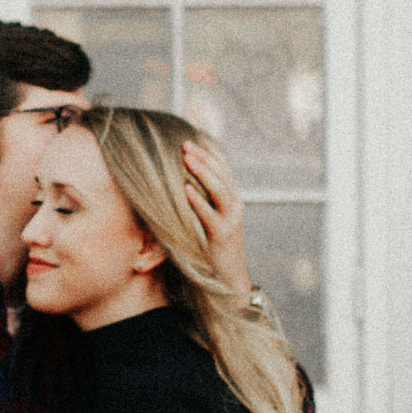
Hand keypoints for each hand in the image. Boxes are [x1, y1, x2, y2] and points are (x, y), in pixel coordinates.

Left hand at [181, 140, 249, 297]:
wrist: (227, 278)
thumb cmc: (211, 247)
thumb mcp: (206, 218)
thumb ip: (198, 199)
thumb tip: (176, 180)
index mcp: (231, 198)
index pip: (223, 167)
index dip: (209, 150)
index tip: (192, 134)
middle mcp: (235, 205)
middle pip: (221, 173)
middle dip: (204, 156)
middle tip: (185, 143)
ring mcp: (231, 220)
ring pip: (220, 190)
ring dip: (203, 172)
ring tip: (186, 158)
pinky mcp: (222, 236)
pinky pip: (210, 216)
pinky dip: (198, 202)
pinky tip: (185, 190)